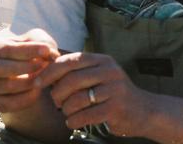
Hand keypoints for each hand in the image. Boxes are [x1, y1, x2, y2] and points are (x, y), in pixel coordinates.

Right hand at [0, 28, 59, 112]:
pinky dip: (25, 99)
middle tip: (42, 65)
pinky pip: (6, 104)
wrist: (27, 72)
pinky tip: (37, 91)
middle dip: (23, 67)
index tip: (46, 50)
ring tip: (42, 79)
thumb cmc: (30, 52)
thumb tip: (48, 53)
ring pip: (3, 87)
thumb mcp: (36, 40)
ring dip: (27, 83)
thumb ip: (42, 42)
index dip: (27, 50)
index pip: (6, 48)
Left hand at [39, 52, 153, 136]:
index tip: (38, 82)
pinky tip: (74, 122)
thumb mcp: (99, 75)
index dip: (50, 71)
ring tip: (67, 113)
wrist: (144, 110)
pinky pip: (85, 116)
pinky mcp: (116, 108)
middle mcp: (110, 71)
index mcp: (103, 60)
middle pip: (71, 80)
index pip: (71, 61)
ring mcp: (114, 89)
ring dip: (65, 110)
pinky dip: (74, 121)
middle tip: (55, 103)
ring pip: (76, 100)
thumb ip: (77, 71)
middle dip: (57, 93)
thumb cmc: (114, 93)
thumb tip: (45, 70)